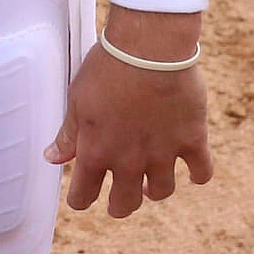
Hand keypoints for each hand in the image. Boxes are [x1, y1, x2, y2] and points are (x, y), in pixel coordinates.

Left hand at [47, 28, 212, 218]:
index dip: (80, 199)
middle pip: (125, 203)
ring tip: (152, 184)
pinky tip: (192, 170)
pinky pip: (201, 172)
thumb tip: (52, 157)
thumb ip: (68, 134)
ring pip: (161, 192)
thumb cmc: (109, 67)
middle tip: (119, 199)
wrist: (150, 47)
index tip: (82, 197)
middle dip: (119, 205)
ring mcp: (163, 154)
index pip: (83, 195)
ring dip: (154, 191)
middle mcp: (130, 161)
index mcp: (97, 152)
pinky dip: (198, 175)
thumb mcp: (77, 98)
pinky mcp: (192, 140)